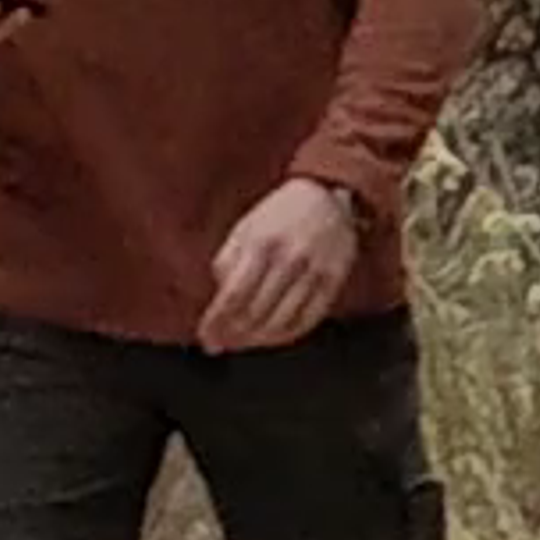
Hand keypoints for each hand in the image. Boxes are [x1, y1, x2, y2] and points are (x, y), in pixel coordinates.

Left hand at [200, 177, 365, 353]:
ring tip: (242, 344)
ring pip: (281, 322)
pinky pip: (308, 320)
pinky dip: (286, 336)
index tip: (206, 337)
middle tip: (219, 345)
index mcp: (262, 243)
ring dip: (256, 341)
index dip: (216, 322)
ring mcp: (314, 271)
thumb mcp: (246, 227)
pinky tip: (271, 338)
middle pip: (255, 313)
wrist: (328, 194)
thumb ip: (227, 261)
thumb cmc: (280, 213)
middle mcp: (289, 259)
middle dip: (232, 335)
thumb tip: (217, 300)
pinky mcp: (333, 281)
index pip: (233, 296)